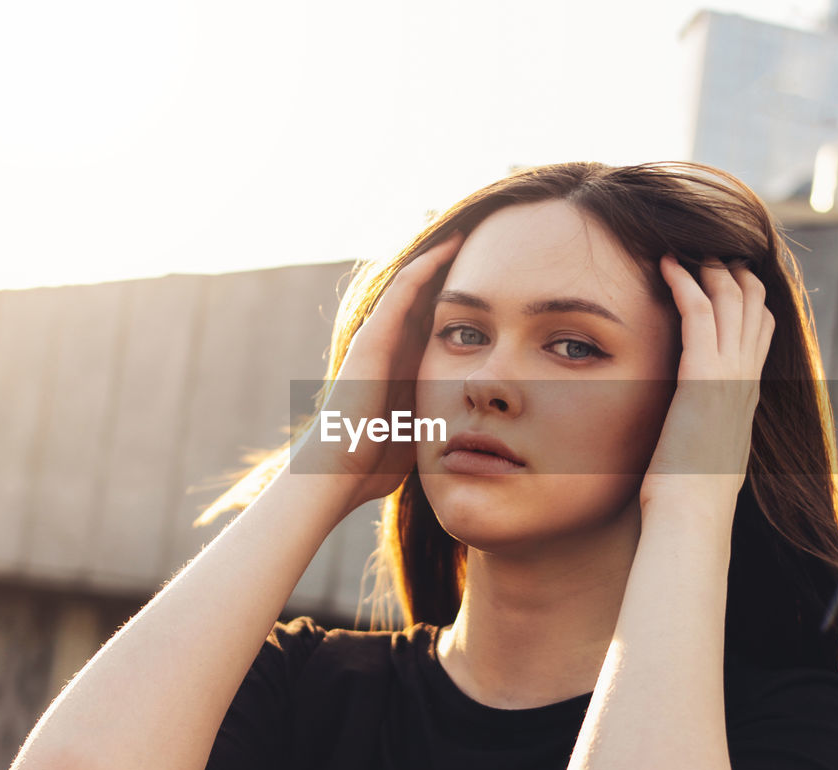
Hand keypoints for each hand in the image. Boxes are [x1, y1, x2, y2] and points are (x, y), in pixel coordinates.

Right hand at [290, 231, 464, 509]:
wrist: (338, 473)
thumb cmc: (376, 461)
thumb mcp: (424, 428)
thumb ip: (443, 415)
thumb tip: (481, 426)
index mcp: (406, 364)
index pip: (439, 319)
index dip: (465, 297)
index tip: (499, 277)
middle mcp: (392, 345)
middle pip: (428, 294)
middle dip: (454, 268)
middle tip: (488, 237)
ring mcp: (379, 338)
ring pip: (414, 284)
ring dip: (441, 255)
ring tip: (470, 228)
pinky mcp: (372, 337)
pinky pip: (401, 292)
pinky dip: (425, 268)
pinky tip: (449, 246)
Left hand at [639, 255, 773, 512]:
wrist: (694, 514)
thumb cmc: (691, 494)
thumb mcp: (706, 452)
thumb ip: (706, 427)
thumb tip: (694, 427)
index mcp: (747, 396)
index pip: (760, 330)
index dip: (747, 297)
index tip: (725, 275)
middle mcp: (746, 379)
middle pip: (753, 305)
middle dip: (732, 271)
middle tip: (704, 251)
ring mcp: (729, 375)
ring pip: (730, 300)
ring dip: (707, 268)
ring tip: (682, 251)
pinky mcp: (704, 376)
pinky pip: (698, 313)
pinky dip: (683, 282)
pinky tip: (666, 265)